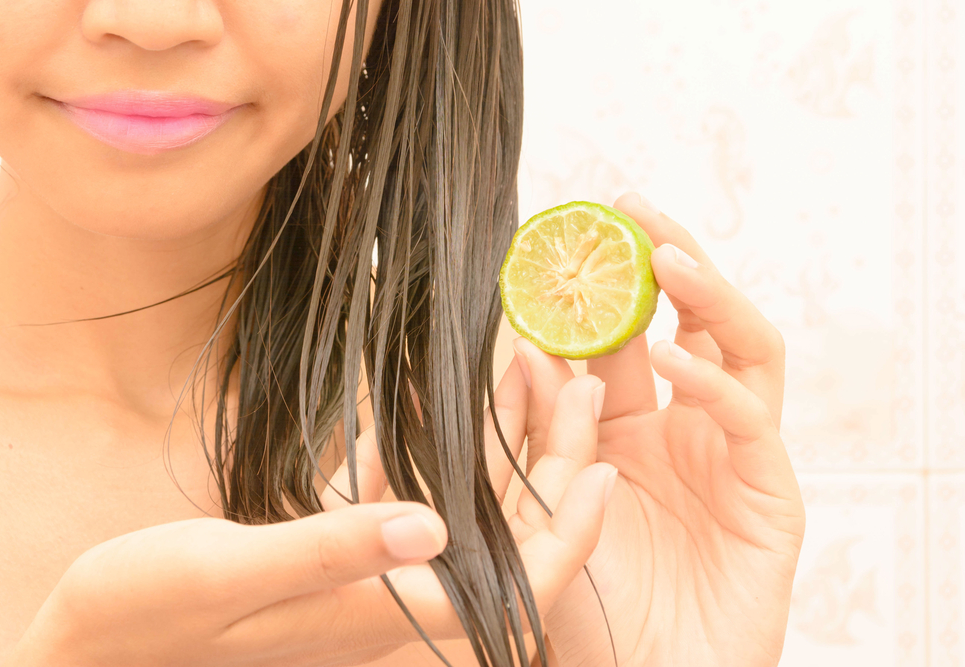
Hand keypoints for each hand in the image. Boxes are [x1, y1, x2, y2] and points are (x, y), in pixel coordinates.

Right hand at [6, 364, 613, 666]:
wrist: (91, 639)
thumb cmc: (150, 613)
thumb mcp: (234, 573)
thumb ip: (335, 549)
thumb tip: (436, 525)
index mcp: (383, 614)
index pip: (514, 588)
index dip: (571, 534)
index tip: (606, 466)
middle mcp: (387, 596)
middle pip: (501, 535)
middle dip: (550, 465)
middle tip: (578, 383)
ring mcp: (361, 569)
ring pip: (456, 501)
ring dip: (493, 440)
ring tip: (525, 368)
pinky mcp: (328, 543)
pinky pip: (397, 486)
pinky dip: (421, 439)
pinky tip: (432, 386)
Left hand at [513, 192, 805, 666]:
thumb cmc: (584, 611)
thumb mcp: (542, 506)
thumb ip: (535, 429)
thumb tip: (521, 344)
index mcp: (626, 429)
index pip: (621, 337)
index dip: (600, 284)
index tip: (565, 232)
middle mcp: (684, 430)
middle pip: (692, 320)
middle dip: (666, 260)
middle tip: (629, 206)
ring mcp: (732, 455)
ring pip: (740, 347)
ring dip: (707, 295)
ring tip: (664, 253)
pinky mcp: (771, 493)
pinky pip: (749, 420)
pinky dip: (713, 381)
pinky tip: (670, 354)